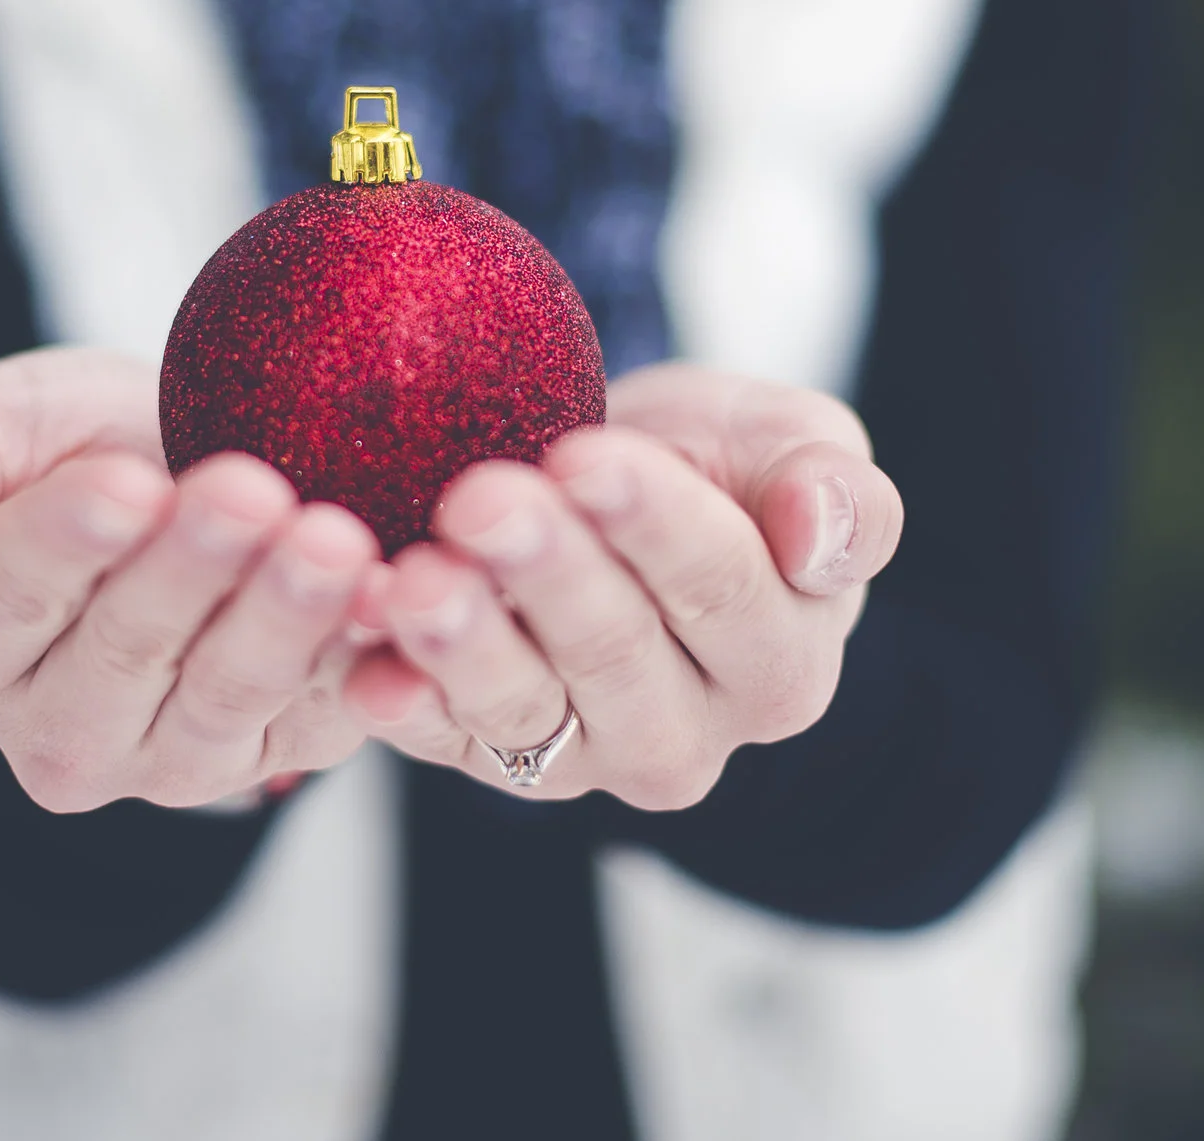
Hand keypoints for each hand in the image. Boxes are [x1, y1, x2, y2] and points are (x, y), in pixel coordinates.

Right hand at [0, 346, 379, 812]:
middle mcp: (52, 733)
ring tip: (335, 539)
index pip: (4, 599)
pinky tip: (397, 601)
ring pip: (224, 696)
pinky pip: (318, 717)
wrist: (191, 471)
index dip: (65, 543)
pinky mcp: (270, 758)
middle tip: (253, 491)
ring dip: (284, 619)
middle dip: (192, 569)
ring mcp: (165, 760)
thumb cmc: (73, 446)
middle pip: (123, 653)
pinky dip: (361, 662)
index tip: (123, 482)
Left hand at [343, 364, 903, 808]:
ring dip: (464, 646)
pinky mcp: (483, 756)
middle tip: (482, 500)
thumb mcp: (795, 446)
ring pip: (523, 710)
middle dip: (546, 573)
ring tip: (415, 583)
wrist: (607, 489)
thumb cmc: (715, 467)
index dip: (654, 524)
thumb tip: (819, 531)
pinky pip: (438, 737)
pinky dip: (400, 703)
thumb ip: (839, 494)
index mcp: (781, 664)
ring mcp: (579, 756)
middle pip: (615, 655)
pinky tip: (364, 668)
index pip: (723, 589)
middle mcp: (685, 733)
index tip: (587, 457)